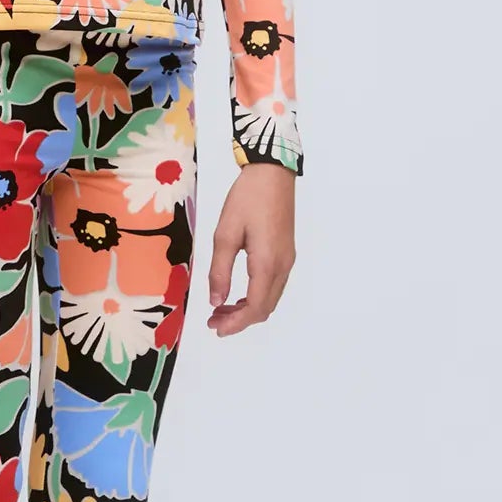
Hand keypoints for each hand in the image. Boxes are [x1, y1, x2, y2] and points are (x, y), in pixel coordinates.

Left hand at [206, 161, 296, 334]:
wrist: (272, 174)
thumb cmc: (246, 199)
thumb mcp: (225, 234)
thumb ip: (219, 271)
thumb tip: (216, 301)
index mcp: (267, 263)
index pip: (255, 308)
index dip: (235, 324)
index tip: (215, 328)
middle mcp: (282, 266)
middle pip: (265, 308)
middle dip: (240, 320)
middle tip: (214, 321)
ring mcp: (287, 260)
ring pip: (270, 298)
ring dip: (248, 309)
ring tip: (222, 309)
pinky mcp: (287, 253)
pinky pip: (274, 285)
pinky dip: (256, 296)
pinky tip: (239, 292)